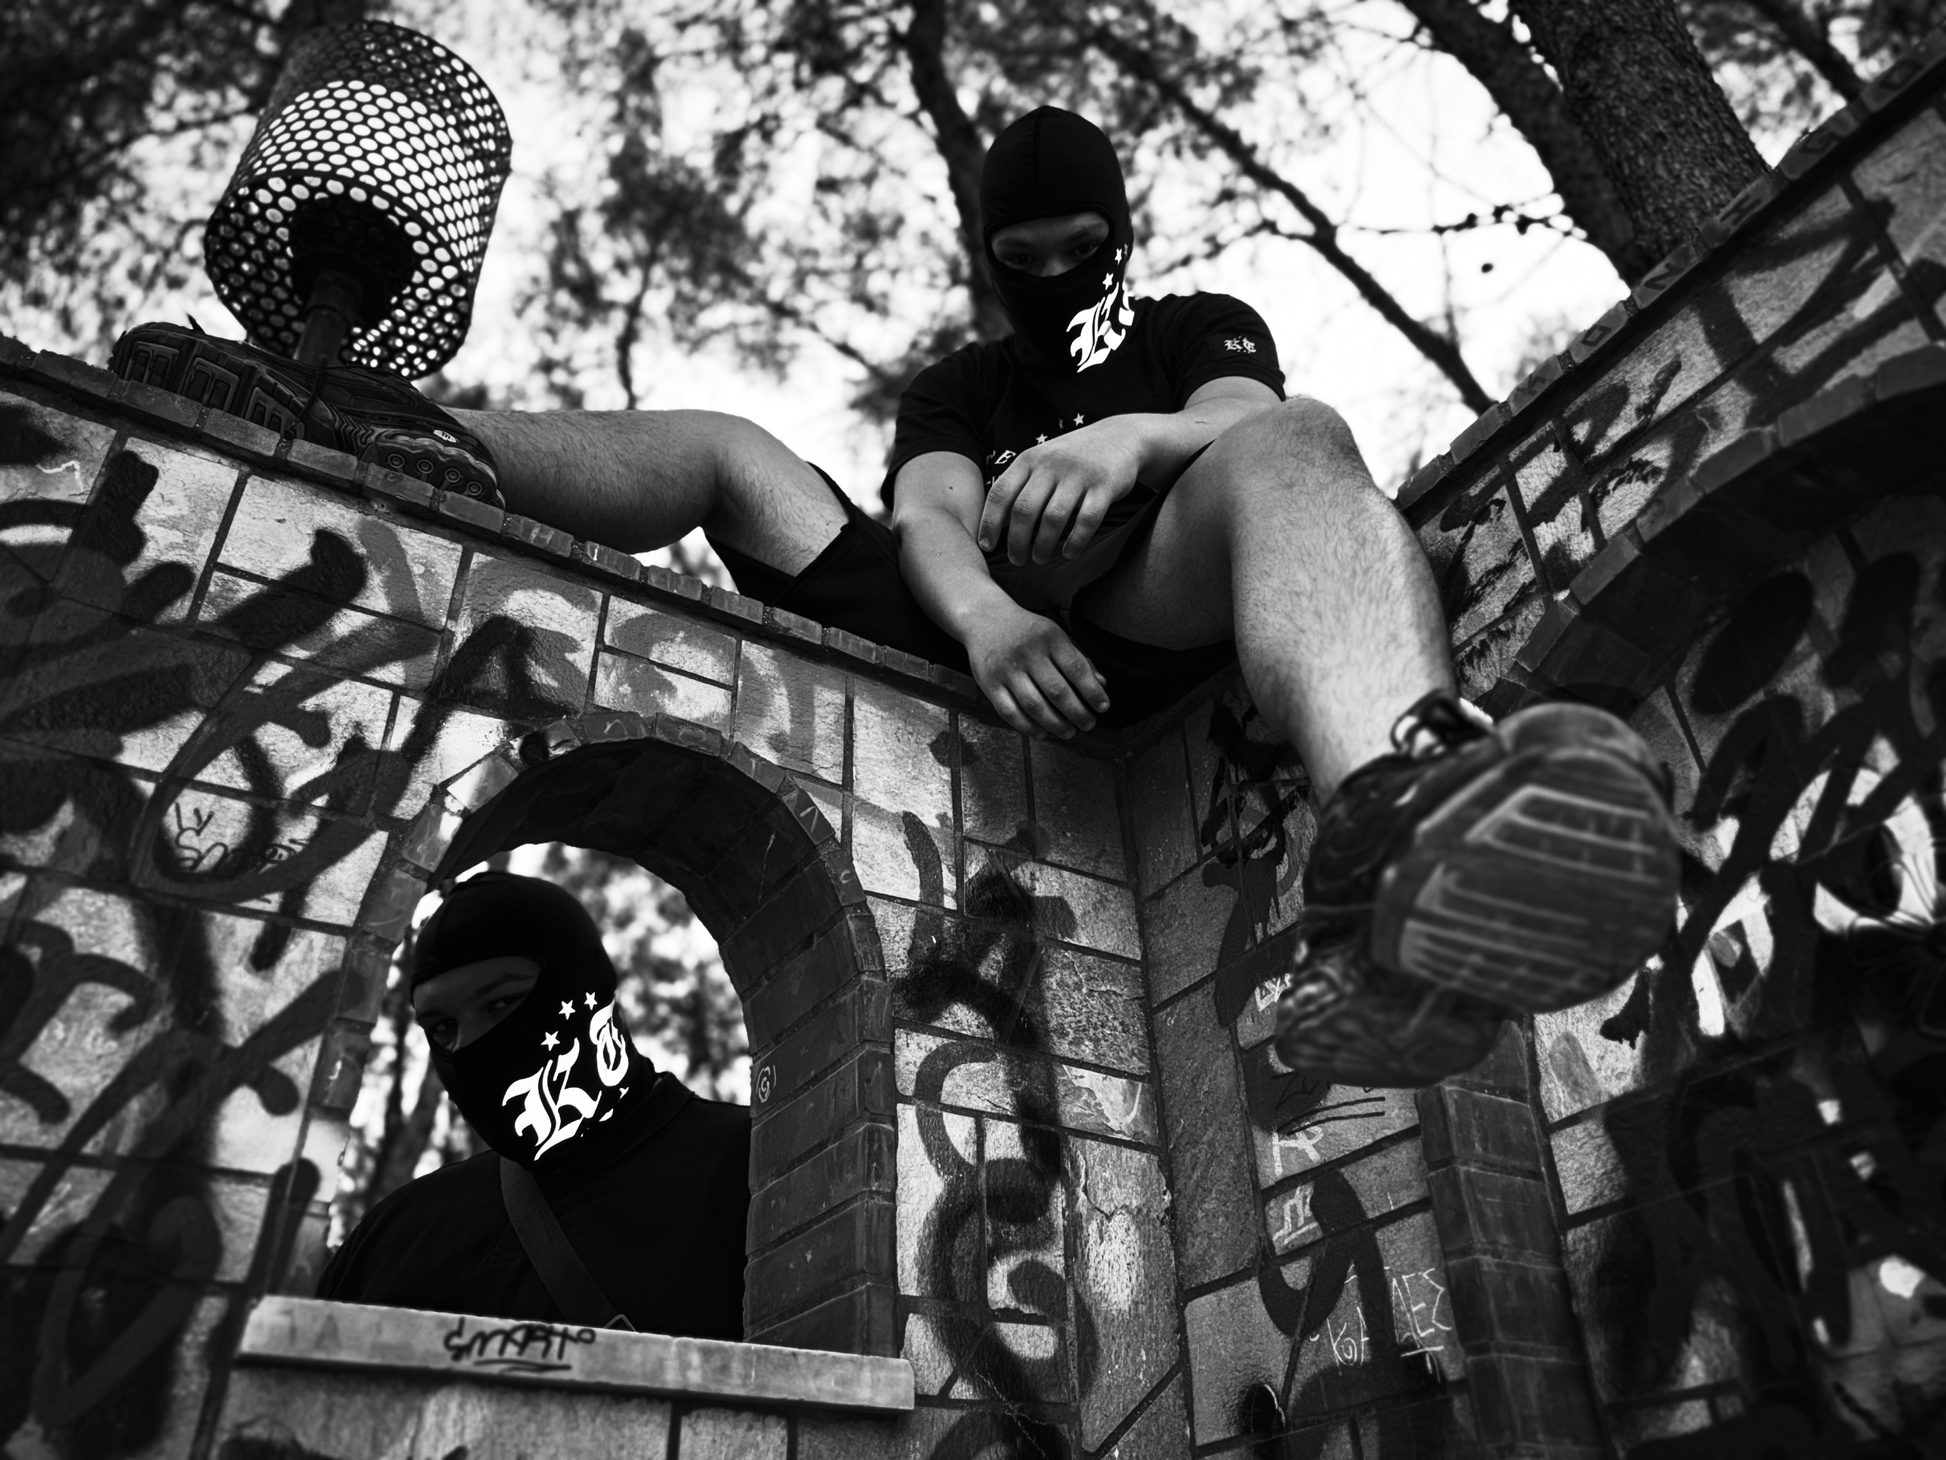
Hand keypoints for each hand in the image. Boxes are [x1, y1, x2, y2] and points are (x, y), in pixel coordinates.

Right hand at [965, 603, 1110, 738]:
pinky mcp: (989, 684)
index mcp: (1049, 638)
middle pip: (1057, 691)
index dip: (1092, 691)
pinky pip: (1010, 712)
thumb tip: (1102, 684)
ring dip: (1056, 724)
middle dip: (1077, 713)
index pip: (1076, 668)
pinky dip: (1028, 727)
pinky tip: (1043, 733)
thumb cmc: (1028, 631)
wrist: (985, 619)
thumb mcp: (1057, 635)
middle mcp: (1028, 653)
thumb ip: (1080, 658)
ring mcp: (1006, 670)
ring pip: (1034, 705)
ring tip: (1069, 732)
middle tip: (1089, 724)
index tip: (1103, 707)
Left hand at [979, 417, 1146, 565]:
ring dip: (1043, 545)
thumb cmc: (1072, 458)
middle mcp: (1051, 465)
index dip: (989, 522)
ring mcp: (1078, 475)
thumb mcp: (1042, 461)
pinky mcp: (1104, 486)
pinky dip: (1076, 541)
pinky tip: (1069, 553)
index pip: (1001, 493)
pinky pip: (1087, 520)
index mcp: (1030, 459)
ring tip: (1039, 559)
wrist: (1121, 437)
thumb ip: (1020, 484)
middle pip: (1024, 510)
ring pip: (1053, 518)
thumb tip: (995, 524)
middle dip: (1016, 541)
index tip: (985, 545)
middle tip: (1016, 560)